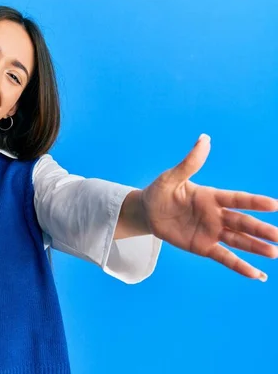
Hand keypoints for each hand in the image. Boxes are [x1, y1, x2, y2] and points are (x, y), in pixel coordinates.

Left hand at [141, 134, 277, 280]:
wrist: (148, 211)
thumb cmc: (161, 191)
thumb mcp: (172, 177)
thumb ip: (190, 162)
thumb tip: (204, 139)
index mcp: (211, 196)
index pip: (237, 199)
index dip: (255, 202)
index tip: (275, 205)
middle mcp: (217, 215)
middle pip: (243, 222)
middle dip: (261, 229)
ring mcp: (212, 232)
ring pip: (239, 240)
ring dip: (256, 247)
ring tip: (275, 253)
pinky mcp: (203, 247)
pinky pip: (224, 257)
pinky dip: (239, 265)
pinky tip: (256, 274)